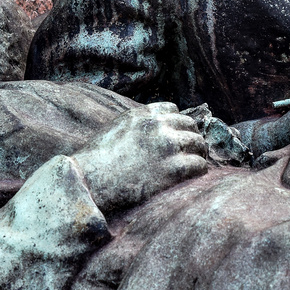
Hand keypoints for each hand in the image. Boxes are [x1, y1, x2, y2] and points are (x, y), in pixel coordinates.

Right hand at [77, 102, 209, 212]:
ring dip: (197, 154)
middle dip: (190, 137)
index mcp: (142, 114)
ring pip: (198, 143)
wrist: (90, 180)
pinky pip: (199, 165)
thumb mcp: (115, 129)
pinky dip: (198, 170)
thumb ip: (136, 125)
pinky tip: (192, 177)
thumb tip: (149, 134)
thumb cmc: (96, 161)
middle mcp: (158, 126)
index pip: (172, 109)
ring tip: (194, 164)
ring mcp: (168, 146)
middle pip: (189, 125)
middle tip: (191, 152)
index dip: (176, 124)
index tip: (176, 135)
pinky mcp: (174, 168)